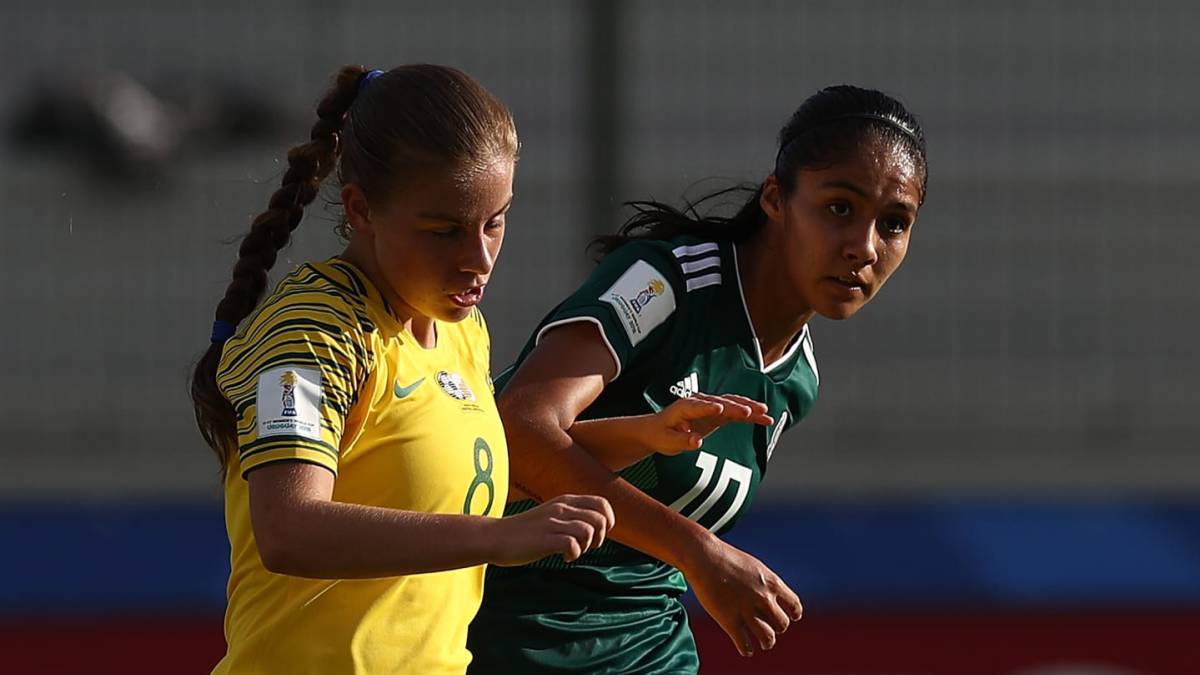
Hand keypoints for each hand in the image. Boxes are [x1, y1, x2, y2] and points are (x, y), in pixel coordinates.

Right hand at [487, 494, 615, 566]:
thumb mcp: (552, 515)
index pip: (602, 503)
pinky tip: (565, 557)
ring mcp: (552, 523)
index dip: (608, 520)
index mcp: (565, 501)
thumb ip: (572, 516)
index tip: (598, 534)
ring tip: (574, 551)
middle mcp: (561, 508)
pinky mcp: (544, 539)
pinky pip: (572, 544)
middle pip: (599, 519)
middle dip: (600, 537)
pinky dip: (574, 554)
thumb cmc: (526, 531)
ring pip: (587, 530)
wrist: (496, 537)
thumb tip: (598, 528)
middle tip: (586, 546)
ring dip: (586, 546)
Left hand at [641, 393, 773, 455]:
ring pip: (732, 403)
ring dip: (749, 407)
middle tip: (752, 411)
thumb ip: (682, 441)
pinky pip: (735, 412)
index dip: (709, 407)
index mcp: (684, 407)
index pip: (698, 406)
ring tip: (765, 413)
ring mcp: (710, 406)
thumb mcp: (668, 442)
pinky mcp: (717, 413)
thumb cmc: (661, 435)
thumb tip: (697, 441)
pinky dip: (750, 414)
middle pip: (721, 402)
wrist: (658, 429)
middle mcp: (699, 403)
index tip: (721, 408)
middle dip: (736, 407)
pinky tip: (765, 419)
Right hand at [683, 535, 802, 656]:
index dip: (793, 614)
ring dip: (766, 643)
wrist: (704, 557)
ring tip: (762, 643)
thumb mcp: (754, 567)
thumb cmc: (726, 558)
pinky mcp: (729, 621)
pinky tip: (746, 649)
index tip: (791, 618)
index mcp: (772, 583)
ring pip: (767, 638)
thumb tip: (770, 597)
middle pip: (782, 624)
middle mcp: (763, 598)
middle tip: (769, 629)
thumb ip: (764, 583)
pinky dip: (747, 649)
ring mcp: (747, 610)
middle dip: (777, 628)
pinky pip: (744, 644)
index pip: (794, 605)